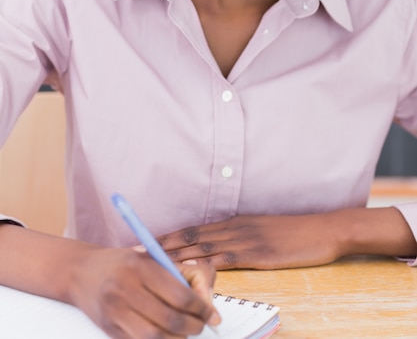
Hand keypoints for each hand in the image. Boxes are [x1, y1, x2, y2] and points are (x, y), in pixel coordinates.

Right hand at [69, 245, 219, 337]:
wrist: (81, 271)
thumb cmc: (123, 263)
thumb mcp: (150, 258)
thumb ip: (178, 276)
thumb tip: (207, 303)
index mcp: (140, 265)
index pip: (180, 294)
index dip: (201, 307)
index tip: (211, 313)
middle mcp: (126, 288)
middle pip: (170, 319)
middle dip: (193, 326)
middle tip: (201, 325)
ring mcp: (115, 311)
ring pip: (155, 337)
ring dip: (177, 338)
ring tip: (185, 332)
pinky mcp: (108, 329)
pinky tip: (166, 335)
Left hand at [159, 213, 344, 269]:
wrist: (322, 229)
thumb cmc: (294, 233)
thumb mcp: (262, 231)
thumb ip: (240, 238)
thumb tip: (218, 250)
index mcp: (234, 222)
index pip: (193, 229)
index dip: (168, 236)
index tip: (144, 240)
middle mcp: (234, 228)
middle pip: (190, 236)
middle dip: (161, 244)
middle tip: (134, 250)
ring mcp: (244, 239)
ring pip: (201, 246)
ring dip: (173, 253)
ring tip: (149, 260)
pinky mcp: (256, 253)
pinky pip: (224, 258)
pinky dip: (202, 262)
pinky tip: (187, 266)